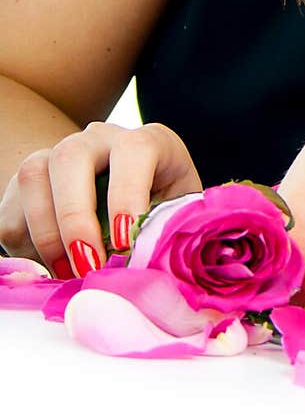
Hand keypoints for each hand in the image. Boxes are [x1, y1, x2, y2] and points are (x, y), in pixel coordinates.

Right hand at [0, 121, 202, 276]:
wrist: (132, 206)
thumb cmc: (164, 216)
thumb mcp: (178, 221)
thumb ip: (168, 237)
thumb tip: (152, 270)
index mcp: (149, 143)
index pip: (134, 150)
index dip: (126, 194)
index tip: (123, 242)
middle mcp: (100, 140)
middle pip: (70, 156)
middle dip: (74, 216)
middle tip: (87, 266)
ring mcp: (60, 155)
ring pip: (33, 176)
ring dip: (45, 233)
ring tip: (68, 274)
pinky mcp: (32, 181)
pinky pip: (12, 209)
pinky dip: (25, 245)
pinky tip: (52, 267)